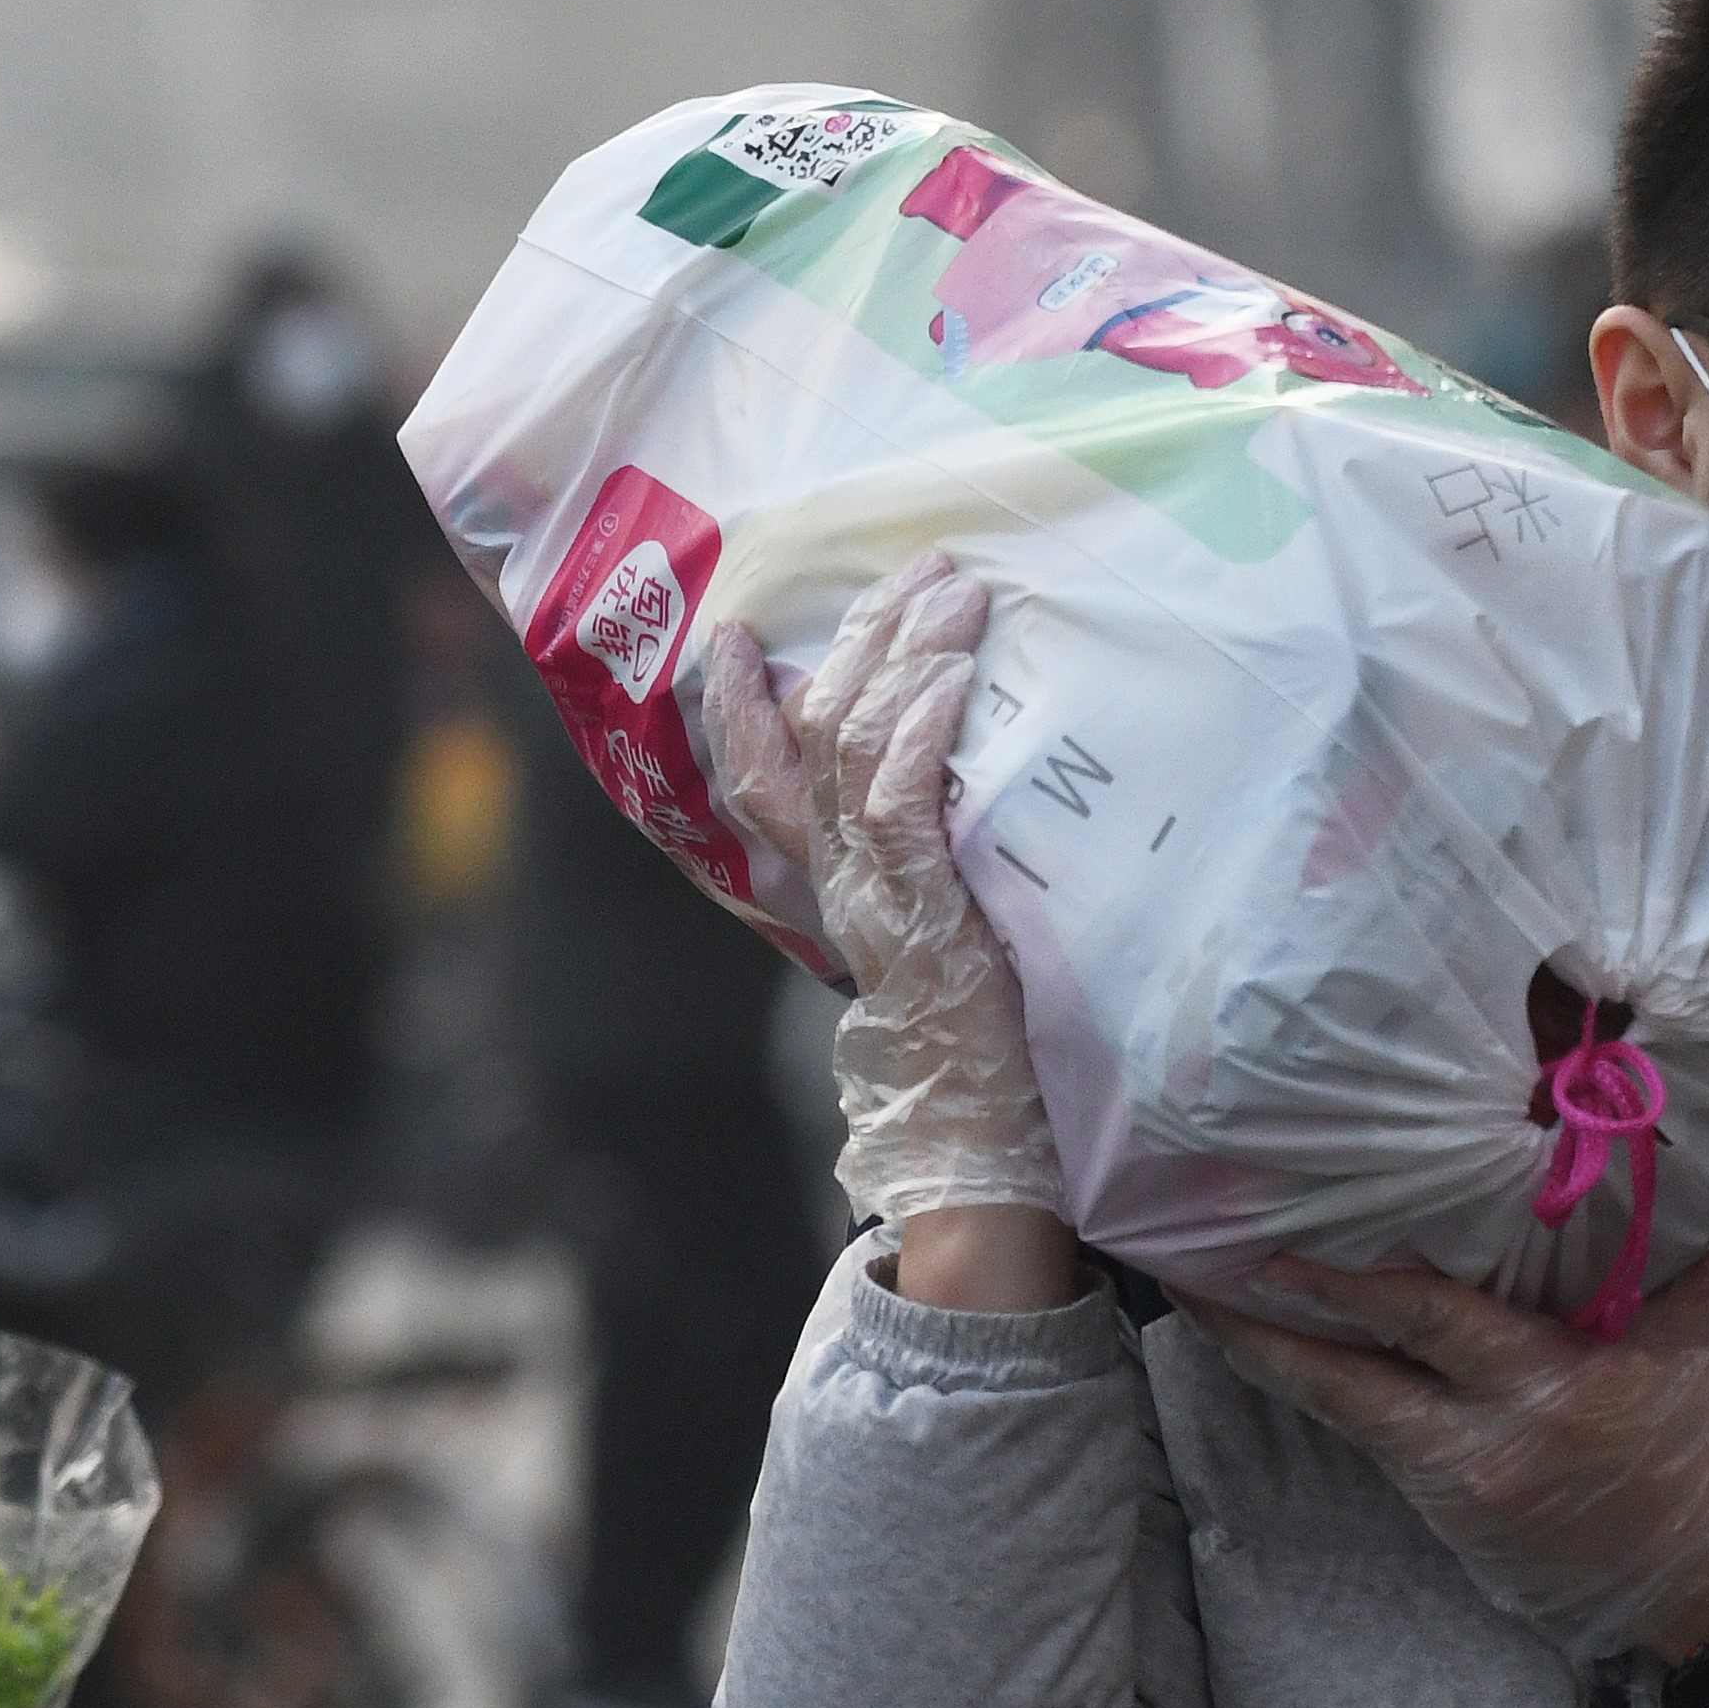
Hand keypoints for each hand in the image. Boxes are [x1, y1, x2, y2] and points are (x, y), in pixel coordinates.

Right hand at [699, 553, 1066, 1232]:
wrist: (972, 1138)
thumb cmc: (973, 1042)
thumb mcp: (936, 934)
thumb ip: (924, 872)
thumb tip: (958, 795)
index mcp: (832, 885)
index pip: (761, 780)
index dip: (739, 705)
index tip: (735, 635)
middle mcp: (837, 880)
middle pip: (813, 733)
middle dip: (859, 639)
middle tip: (914, 568)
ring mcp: (875, 889)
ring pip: (854, 744)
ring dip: (904, 656)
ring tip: (954, 592)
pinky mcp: (922, 905)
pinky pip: (902, 796)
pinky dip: (921, 726)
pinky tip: (952, 675)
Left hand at [1183, 1167, 1708, 1661]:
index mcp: (1548, 1387)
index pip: (1427, 1321)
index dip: (1344, 1285)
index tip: (1273, 1241)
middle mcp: (1480, 1439)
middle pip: (1340, 1383)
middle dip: (1260, 1324)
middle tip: (1184, 1263)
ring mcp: (1450, 1482)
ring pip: (1335, 1410)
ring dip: (1267, 1354)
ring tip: (1199, 1294)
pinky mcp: (1440, 1506)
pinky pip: (1364, 1432)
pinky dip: (1319, 1382)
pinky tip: (1276, 1338)